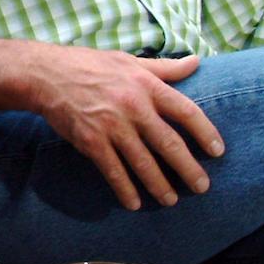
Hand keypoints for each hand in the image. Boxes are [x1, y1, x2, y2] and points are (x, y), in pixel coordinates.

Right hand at [30, 50, 224, 211]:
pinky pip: (113, 171)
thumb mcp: (129, 60)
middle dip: (189, 168)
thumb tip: (196, 62)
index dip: (205, 133)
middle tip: (202, 187)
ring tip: (171, 200)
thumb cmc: (89, 65)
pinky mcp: (91, 141)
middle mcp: (133, 107)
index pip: (186, 111)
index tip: (218, 151)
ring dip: (160, 185)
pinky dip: (124, 189)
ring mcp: (111, 126)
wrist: (46, 74)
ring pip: (143, 163)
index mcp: (146, 85)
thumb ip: (164, 67)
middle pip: (169, 143)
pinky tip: (134, 203)